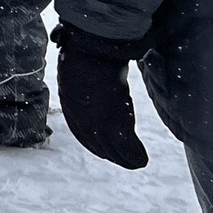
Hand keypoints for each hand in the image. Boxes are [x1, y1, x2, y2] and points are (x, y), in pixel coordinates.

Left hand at [53, 24, 150, 169]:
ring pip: (112, 149)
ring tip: (135, 163)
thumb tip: (91, 73)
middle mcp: (80, 117)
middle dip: (110, 153)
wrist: (91, 49)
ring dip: (124, 159)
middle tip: (124, 160)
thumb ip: (83, 78)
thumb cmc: (84, 50)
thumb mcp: (76, 66)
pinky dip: (135, 155)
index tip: (103, 149)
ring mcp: (96, 121)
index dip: (92, 142)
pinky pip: (126, 146)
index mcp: (69, 102)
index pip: (80, 130)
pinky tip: (142, 160)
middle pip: (96, 144)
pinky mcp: (114, 121)